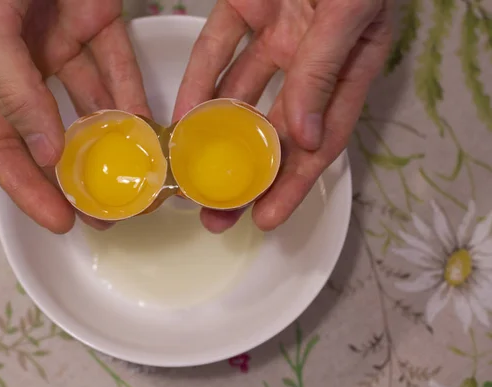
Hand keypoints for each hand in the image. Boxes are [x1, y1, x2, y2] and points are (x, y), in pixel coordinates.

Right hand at [0, 0, 149, 232]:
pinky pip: (119, 68)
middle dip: (76, 178)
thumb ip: (16, 89)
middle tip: (108, 215)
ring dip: (114, 144)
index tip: (60, 222)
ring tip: (140, 182)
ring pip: (90, 106)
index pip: (1, 145)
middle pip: (50, 137)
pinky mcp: (97, 22)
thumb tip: (47, 152)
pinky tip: (152, 130)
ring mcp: (61, 45)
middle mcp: (22, 65)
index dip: (26, 189)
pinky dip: (134, 98)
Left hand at [174, 0, 391, 232]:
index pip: (321, 140)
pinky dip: (198, 82)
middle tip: (217, 214)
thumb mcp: (349, 11)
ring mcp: (275, 34)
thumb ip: (324, 68)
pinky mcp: (243, 6)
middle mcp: (311, 59)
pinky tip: (183, 118)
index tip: (266, 219)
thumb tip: (304, 137)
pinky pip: (215, 49)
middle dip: (248, 174)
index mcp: (351, 66)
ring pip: (240, 96)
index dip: (294, 183)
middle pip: (276, 130)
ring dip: (215, 136)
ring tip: (190, 177)